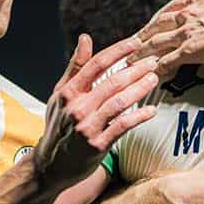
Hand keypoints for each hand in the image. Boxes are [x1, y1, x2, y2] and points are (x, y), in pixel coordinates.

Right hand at [35, 34, 157, 189]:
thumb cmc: (58, 125)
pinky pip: (122, 126)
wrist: (50, 165)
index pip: (96, 64)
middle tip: (152, 61)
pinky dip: (139, 116)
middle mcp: (77, 108)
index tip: (136, 43)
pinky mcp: (97, 144)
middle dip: (136, 69)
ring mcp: (87, 127)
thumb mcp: (60, 94)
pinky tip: (151, 110)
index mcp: (68, 92)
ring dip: (139, 89)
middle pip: (112, 82)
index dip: (118, 51)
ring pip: (119, 102)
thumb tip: (85, 38)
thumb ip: (75, 66)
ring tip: (153, 79)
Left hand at [132, 0, 203, 77]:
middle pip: (156, 26)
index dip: (157, 19)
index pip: (169, 10)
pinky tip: (151, 74)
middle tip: (131, 44)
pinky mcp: (189, 50)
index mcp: (194, 1)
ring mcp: (186, 33)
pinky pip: (168, 61)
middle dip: (142, 36)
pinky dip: (157, 68)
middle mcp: (185, 15)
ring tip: (131, 61)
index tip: (151, 25)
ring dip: (141, 53)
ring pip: (156, 43)